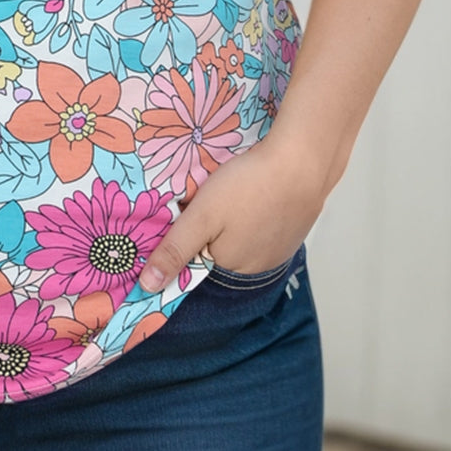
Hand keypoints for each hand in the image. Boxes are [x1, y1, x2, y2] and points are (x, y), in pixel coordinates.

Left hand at [138, 137, 324, 292]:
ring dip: (232, 223)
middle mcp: (255, 267)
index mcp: (229, 266)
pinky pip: (262, 231)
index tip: (185, 215)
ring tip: (231, 194)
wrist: (303, 163)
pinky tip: (253, 195)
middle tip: (208, 197)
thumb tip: (148, 287)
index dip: (186, 238)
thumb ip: (175, 250)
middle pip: (219, 251)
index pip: (195, 261)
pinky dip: (254, 217)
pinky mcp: (293, 232)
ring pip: (242, 240)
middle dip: (209, 230)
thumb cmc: (248, 187)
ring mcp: (278, 250)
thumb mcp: (201, 216)